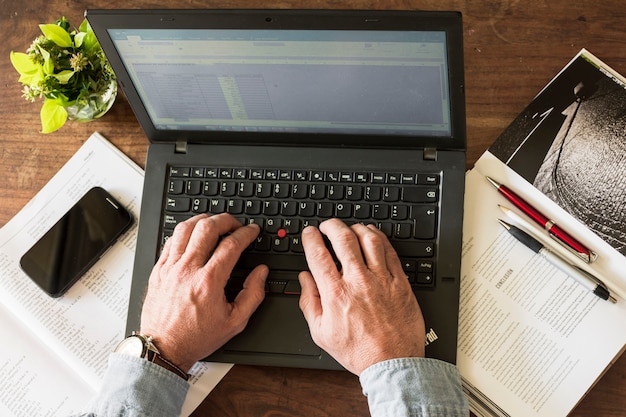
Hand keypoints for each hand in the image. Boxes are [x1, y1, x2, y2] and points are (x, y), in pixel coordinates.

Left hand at [140, 213, 267, 371]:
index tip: (252, 231)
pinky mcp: (158, 270)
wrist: (164, 349)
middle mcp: (187, 271)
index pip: (231, 245)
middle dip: (226, 220)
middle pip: (207, 228)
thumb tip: (261, 273)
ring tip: (214, 223)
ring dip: (203, 220)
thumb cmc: (195, 337)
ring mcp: (170, 268)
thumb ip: (253, 295)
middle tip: (235, 223)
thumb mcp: (235, 322)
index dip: (246, 233)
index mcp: (209, 282)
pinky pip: (170, 241)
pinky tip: (192, 235)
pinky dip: (184, 232)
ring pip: (185, 228)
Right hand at [298, 219, 424, 374]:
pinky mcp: (400, 282)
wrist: (392, 362)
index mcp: (335, 293)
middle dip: (331, 225)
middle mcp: (358, 281)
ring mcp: (382, 279)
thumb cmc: (359, 351)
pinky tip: (374, 237)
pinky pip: (390, 251)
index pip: (318, 254)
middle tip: (327, 225)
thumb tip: (304, 280)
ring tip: (351, 228)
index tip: (309, 233)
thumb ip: (310, 302)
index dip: (311, 238)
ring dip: (356, 228)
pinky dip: (379, 238)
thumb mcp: (321, 333)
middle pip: (343, 238)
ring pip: (369, 239)